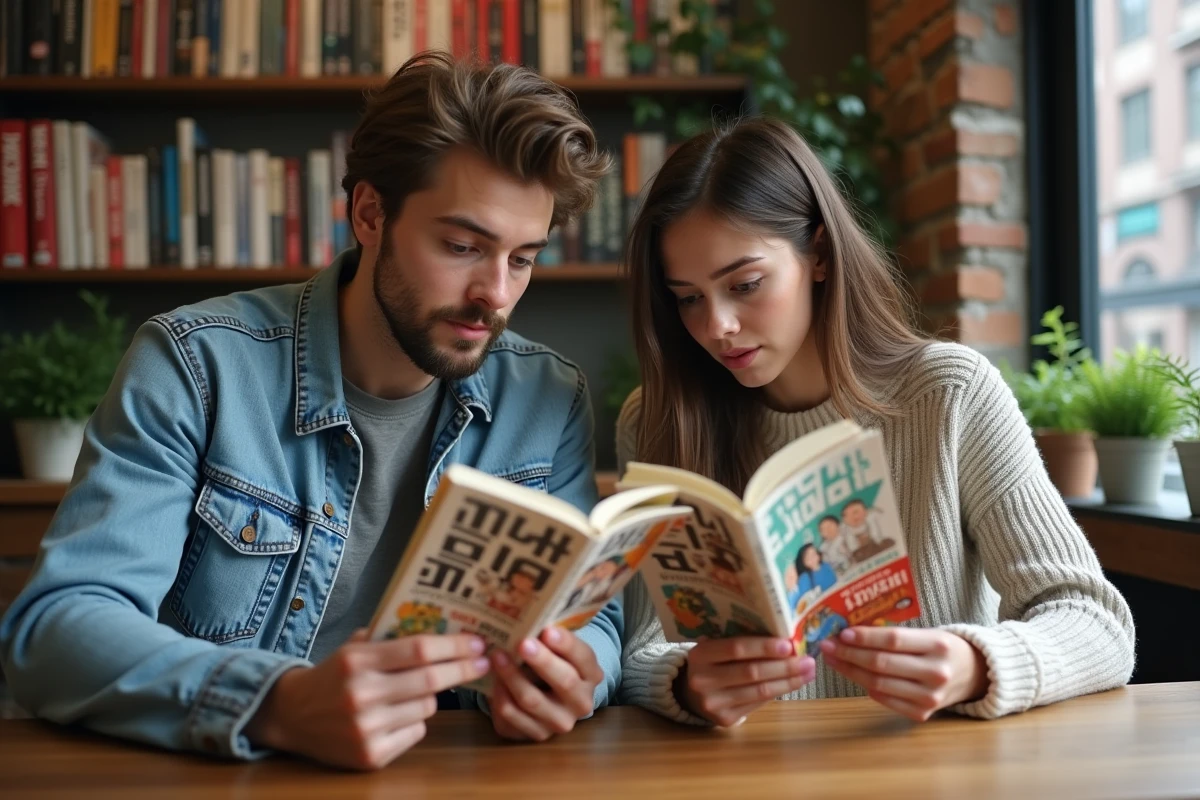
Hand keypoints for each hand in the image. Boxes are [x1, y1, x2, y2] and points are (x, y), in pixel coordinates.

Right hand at [246, 631, 489, 769]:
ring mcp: (366, 729)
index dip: (454, 645)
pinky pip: (415, 732)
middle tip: (483, 661)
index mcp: (357, 661)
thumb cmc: (332, 676)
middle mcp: (361, 695)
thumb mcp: (353, 648)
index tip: (477, 641)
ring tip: (418, 689)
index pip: (418, 649)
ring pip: (427, 708)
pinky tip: (396, 715)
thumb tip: (443, 628)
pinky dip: (415, 721)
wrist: (290, 716)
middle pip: (431, 680)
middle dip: (464, 669)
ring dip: (433, 696)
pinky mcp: (370, 756)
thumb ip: (390, 639)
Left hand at [488, 626, 602, 741]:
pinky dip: (500, 695)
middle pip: (564, 681)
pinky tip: (492, 679)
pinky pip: (512, 716)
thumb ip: (550, 637)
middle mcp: (581, 702)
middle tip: (522, 643)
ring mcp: (559, 722)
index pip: (584, 658)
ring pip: (532, 700)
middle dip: (542, 661)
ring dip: (512, 676)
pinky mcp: (536, 734)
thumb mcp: (558, 650)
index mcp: (592, 675)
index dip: (566, 644)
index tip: (547, 630)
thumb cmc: (551, 663)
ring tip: (497, 656)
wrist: (548, 700)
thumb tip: (527, 616)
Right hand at [678, 637, 815, 726]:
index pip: (736, 649)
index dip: (764, 647)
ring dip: (788, 682)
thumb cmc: (712, 663)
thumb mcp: (715, 648)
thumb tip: (785, 640)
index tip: (789, 644)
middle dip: (784, 666)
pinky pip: (758, 704)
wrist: (690, 693)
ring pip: (758, 691)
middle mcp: (702, 680)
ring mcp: (713, 703)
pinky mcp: (725, 719)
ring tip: (808, 673)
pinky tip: (793, 684)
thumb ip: (740, 643)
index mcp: (700, 655)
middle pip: (751, 672)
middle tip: (807, 660)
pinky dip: (778, 692)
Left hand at [820, 627, 988, 721]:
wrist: (975, 674)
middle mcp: (936, 672)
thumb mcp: (927, 634)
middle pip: (881, 664)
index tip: (841, 633)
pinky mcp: (923, 714)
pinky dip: (866, 687)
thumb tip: (850, 632)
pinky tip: (854, 675)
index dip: (864, 637)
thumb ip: (895, 634)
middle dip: (849, 654)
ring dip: (850, 671)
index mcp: (938, 645)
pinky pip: (885, 700)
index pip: (892, 640)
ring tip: (834, 659)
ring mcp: (930, 697)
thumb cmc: (943, 648)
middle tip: (827, 646)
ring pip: (878, 684)